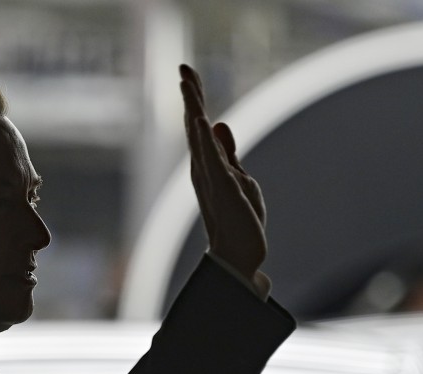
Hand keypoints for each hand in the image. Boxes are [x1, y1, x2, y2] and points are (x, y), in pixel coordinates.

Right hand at [180, 64, 268, 293]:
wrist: (239, 255)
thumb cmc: (238, 220)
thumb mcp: (238, 177)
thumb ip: (228, 152)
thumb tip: (218, 123)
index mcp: (208, 165)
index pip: (199, 125)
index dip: (194, 98)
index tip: (188, 73)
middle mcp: (204, 169)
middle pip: (194, 125)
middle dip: (190, 96)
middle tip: (183, 68)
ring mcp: (211, 179)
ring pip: (199, 138)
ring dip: (193, 108)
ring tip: (186, 83)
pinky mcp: (224, 189)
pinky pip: (212, 159)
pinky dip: (205, 139)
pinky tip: (202, 119)